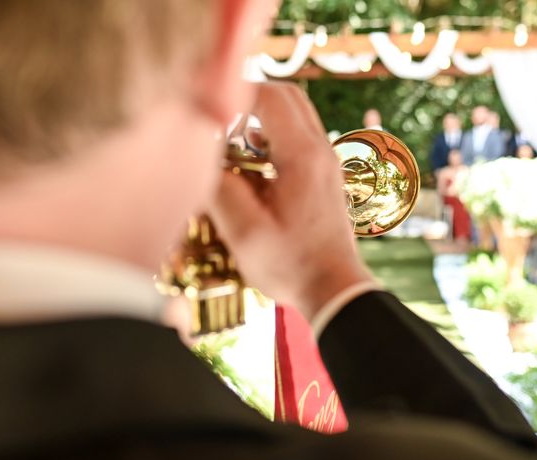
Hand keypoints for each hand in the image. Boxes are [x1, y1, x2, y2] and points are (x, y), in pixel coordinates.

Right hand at [208, 82, 373, 320]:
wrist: (334, 290)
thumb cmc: (291, 264)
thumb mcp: (244, 230)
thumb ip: (219, 186)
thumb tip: (201, 157)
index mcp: (302, 156)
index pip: (271, 96)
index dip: (236, 92)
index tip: (209, 107)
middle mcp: (320, 151)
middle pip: (288, 97)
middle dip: (251, 99)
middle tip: (221, 119)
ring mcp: (326, 164)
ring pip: (296, 117)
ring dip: (262, 120)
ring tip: (232, 145)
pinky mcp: (324, 178)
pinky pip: (300, 140)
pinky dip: (274, 140)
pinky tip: (252, 168)